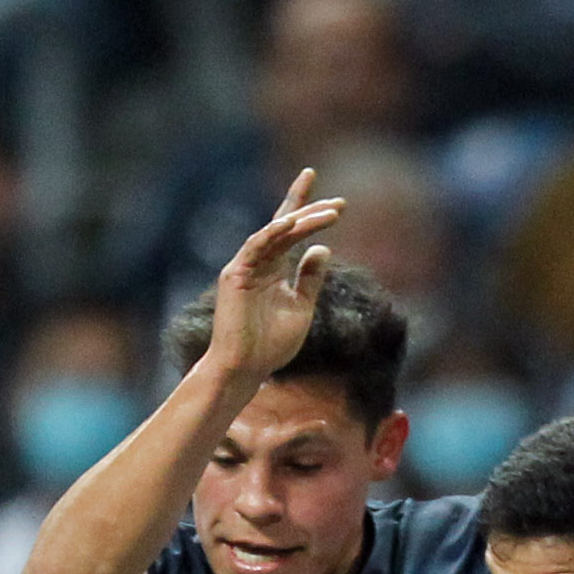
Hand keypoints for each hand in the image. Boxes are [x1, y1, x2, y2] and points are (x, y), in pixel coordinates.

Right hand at [199, 171, 345, 387]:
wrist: (246, 369)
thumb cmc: (270, 345)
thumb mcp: (301, 307)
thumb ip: (310, 278)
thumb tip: (323, 247)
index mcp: (274, 268)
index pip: (293, 232)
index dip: (311, 213)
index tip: (339, 204)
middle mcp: (259, 261)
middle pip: (285, 225)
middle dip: (311, 209)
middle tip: (339, 203)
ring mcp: (245, 266)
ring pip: (275, 233)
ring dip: (302, 221)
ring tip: (329, 214)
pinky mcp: (235, 275)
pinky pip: (254, 247)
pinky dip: (271, 234)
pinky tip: (290, 223)